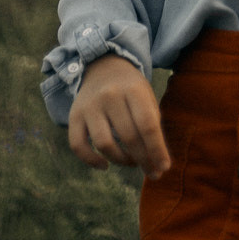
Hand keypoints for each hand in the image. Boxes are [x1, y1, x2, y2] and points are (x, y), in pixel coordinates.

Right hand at [68, 54, 170, 179]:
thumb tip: (158, 163)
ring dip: (121, 160)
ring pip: (104, 144)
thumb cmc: (131, 89)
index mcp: (133, 89)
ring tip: (132, 162)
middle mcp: (110, 95)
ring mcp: (90, 105)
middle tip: (152, 172)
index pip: (147, 124)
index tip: (164, 167)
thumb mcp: (147, 97)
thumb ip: (152, 126)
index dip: (157, 149)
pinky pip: (78, 145)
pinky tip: (105, 165)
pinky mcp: (74, 115)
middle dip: (143, 159)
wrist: (103, 66)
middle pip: (128, 136)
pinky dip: (90, 160)